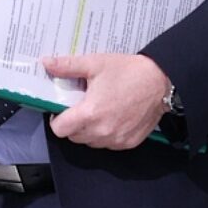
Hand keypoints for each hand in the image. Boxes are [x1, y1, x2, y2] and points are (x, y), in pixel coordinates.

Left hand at [42, 53, 168, 150]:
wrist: (160, 81)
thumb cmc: (129, 72)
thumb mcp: (95, 64)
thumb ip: (67, 66)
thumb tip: (47, 63)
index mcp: (90, 113)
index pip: (59, 130)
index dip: (57, 119)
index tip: (62, 110)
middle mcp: (102, 131)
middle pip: (73, 137)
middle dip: (72, 123)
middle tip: (81, 106)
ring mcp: (116, 139)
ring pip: (90, 142)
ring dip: (88, 130)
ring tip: (98, 110)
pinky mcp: (128, 143)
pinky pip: (108, 144)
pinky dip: (105, 134)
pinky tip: (112, 117)